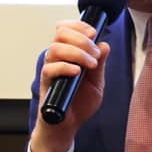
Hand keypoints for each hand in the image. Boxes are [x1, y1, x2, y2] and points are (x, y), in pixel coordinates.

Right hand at [28, 19, 111, 151]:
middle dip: (81, 39)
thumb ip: (100, 64)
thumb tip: (105, 44)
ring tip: (90, 65)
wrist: (68, 126)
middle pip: (60, 33)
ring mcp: (50, 70)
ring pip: (55, 48)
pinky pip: (49, 69)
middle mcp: (57, 59)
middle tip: (94, 52)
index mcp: (68, 54)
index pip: (66, 29)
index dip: (79, 25)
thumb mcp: (97, 83)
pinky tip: (77, 73)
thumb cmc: (79, 104)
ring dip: (77, 53)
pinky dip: (65, 67)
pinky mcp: (46, 84)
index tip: (93, 32)